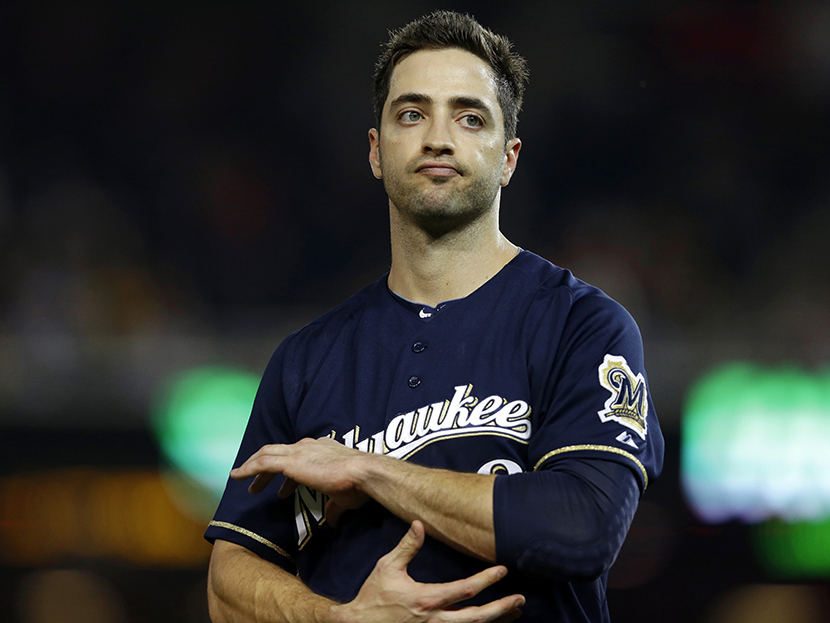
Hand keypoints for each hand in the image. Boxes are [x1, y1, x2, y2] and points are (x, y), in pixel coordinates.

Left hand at [230, 438, 369, 521]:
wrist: (363, 474)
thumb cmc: (359, 485)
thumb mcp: (345, 498)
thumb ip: (334, 508)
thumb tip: (331, 521)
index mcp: (323, 450)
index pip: (299, 457)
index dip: (289, 475)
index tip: (284, 489)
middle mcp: (309, 446)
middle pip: (279, 453)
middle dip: (265, 468)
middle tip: (257, 486)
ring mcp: (299, 452)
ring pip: (267, 454)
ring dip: (253, 467)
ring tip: (242, 480)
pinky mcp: (291, 461)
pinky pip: (262, 463)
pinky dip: (248, 468)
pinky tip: (237, 476)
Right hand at [330, 521, 523, 622]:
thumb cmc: (374, 595)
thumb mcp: (387, 567)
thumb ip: (407, 546)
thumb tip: (418, 524)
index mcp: (426, 599)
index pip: (465, 589)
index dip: (487, 579)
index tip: (502, 570)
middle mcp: (435, 619)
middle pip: (476, 616)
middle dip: (501, 607)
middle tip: (520, 599)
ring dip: (495, 621)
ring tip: (514, 612)